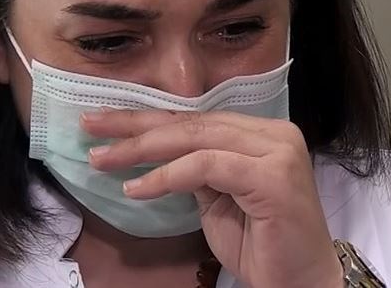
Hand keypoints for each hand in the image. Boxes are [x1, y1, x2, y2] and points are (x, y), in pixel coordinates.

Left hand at [81, 109, 343, 287]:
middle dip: (135, 126)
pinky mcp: (274, 176)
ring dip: (143, 150)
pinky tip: (137, 188)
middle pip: (191, 122)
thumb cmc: (260, 245)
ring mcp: (277, 151)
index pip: (195, 119)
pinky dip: (167, 175)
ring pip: (196, 138)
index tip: (104, 123)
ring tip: (103, 160)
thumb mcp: (217, 198)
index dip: (147, 119)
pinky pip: (207, 166)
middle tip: (90, 127)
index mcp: (261, 133)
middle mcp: (273, 133)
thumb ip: (195, 168)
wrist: (300, 283)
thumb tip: (152, 150)